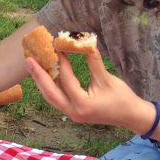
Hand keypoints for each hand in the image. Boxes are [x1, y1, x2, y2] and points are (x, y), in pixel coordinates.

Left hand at [25, 52, 152, 133]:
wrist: (131, 116)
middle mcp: (73, 112)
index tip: (55, 46)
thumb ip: (94, 61)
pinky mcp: (73, 112)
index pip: (66, 80)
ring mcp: (72, 114)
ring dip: (42, 81)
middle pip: (49, 93)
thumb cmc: (122, 98)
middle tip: (28, 59)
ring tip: (33, 66)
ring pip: (51, 97)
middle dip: (38, 75)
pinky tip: (46, 75)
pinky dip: (50, 87)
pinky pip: (57, 99)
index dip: (61, 62)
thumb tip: (84, 42)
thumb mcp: (107, 79)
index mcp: (82, 104)